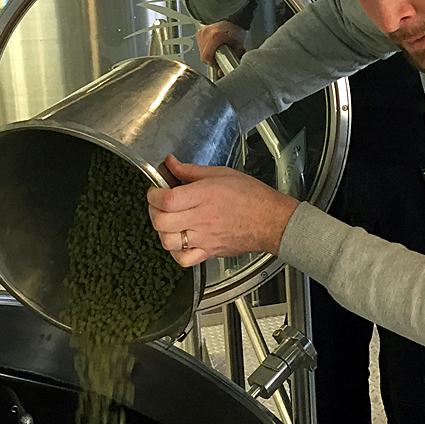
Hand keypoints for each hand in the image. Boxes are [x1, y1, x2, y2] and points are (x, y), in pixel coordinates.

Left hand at [148, 155, 298, 266]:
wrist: (272, 220)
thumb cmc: (251, 196)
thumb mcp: (220, 174)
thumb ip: (191, 170)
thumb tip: (170, 164)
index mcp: (205, 196)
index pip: (166, 200)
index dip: (153, 195)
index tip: (155, 190)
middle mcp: (202, 219)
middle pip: (161, 221)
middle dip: (153, 211)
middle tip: (158, 204)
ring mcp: (205, 238)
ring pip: (167, 241)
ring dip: (162, 231)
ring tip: (167, 221)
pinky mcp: (209, 252)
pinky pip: (183, 259)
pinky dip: (175, 251)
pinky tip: (179, 240)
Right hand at [195, 21, 247, 65]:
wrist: (236, 19)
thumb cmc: (238, 32)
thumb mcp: (240, 48)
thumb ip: (231, 61)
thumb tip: (221, 72)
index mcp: (215, 36)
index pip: (207, 57)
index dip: (213, 63)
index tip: (219, 64)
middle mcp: (206, 33)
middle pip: (204, 55)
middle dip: (212, 59)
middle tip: (221, 57)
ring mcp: (202, 32)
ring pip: (201, 51)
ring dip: (209, 54)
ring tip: (219, 50)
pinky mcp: (200, 32)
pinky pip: (200, 45)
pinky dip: (206, 48)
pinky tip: (214, 46)